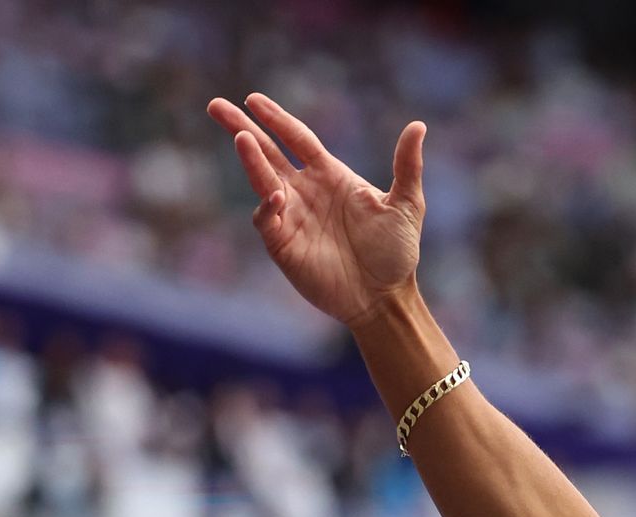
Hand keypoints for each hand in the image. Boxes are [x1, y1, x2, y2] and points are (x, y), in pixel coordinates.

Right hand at [207, 93, 427, 329]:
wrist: (385, 297)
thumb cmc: (396, 252)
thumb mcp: (407, 204)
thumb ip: (407, 166)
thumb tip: (418, 126)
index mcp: (330, 175)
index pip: (297, 139)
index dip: (276, 119)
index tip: (254, 100)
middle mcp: (305, 191)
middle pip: (268, 152)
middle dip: (242, 129)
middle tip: (217, 105)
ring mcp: (291, 216)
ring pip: (262, 180)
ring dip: (251, 160)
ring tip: (241, 137)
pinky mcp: (282, 244)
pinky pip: (266, 219)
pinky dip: (266, 206)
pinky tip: (275, 194)